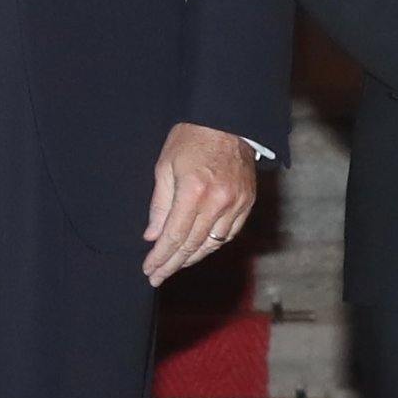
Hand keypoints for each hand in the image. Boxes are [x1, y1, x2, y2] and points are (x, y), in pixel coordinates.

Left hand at [142, 122, 260, 284]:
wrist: (228, 120)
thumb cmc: (191, 138)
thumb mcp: (165, 166)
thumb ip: (160, 204)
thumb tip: (153, 236)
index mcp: (194, 191)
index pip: (175, 236)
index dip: (161, 257)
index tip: (150, 269)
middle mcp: (218, 202)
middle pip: (193, 245)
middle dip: (173, 264)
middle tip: (157, 276)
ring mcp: (236, 203)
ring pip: (213, 243)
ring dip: (192, 258)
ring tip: (174, 266)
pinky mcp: (247, 202)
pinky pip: (229, 233)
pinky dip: (212, 245)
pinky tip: (199, 250)